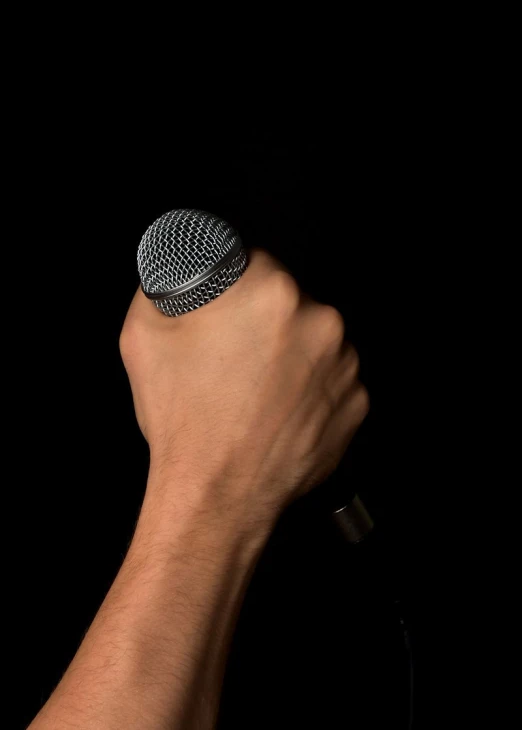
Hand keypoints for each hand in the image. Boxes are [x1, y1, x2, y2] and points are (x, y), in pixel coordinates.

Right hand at [120, 249, 368, 526]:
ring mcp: (344, 364)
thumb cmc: (185, 419)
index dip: (234, 286)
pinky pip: (332, 380)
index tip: (225, 311)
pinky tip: (276, 410)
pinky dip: (309, 389)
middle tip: (232, 359)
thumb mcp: (144, 333)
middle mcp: (319, 320)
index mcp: (269, 292)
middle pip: (289, 301)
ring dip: (291, 355)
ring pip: (314, 340)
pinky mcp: (356, 401)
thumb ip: (166, 284)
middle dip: (263, 322)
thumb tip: (179, 269)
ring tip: (254, 391)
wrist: (217, 495)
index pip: (256, 262)